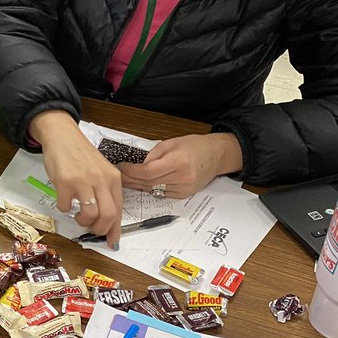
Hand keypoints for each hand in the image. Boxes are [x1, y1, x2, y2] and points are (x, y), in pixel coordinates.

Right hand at [29, 111, 123, 247]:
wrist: (62, 136)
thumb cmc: (81, 156)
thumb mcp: (100, 171)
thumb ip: (105, 192)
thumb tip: (107, 220)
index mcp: (113, 178)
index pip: (119, 210)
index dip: (115, 230)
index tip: (111, 242)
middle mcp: (101, 179)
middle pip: (108, 215)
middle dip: (98, 229)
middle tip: (90, 227)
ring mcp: (83, 181)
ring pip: (90, 215)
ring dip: (81, 221)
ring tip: (77, 215)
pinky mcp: (65, 182)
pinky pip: (66, 207)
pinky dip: (64, 209)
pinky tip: (65, 200)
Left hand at [118, 133, 242, 198]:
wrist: (216, 155)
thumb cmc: (196, 146)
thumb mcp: (171, 143)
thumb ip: (153, 155)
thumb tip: (137, 166)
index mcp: (178, 162)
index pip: (147, 171)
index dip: (131, 171)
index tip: (123, 167)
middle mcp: (182, 177)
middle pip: (148, 183)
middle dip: (131, 179)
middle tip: (121, 175)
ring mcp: (184, 188)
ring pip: (153, 190)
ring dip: (139, 185)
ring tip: (129, 180)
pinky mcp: (184, 195)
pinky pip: (162, 194)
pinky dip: (152, 189)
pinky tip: (145, 183)